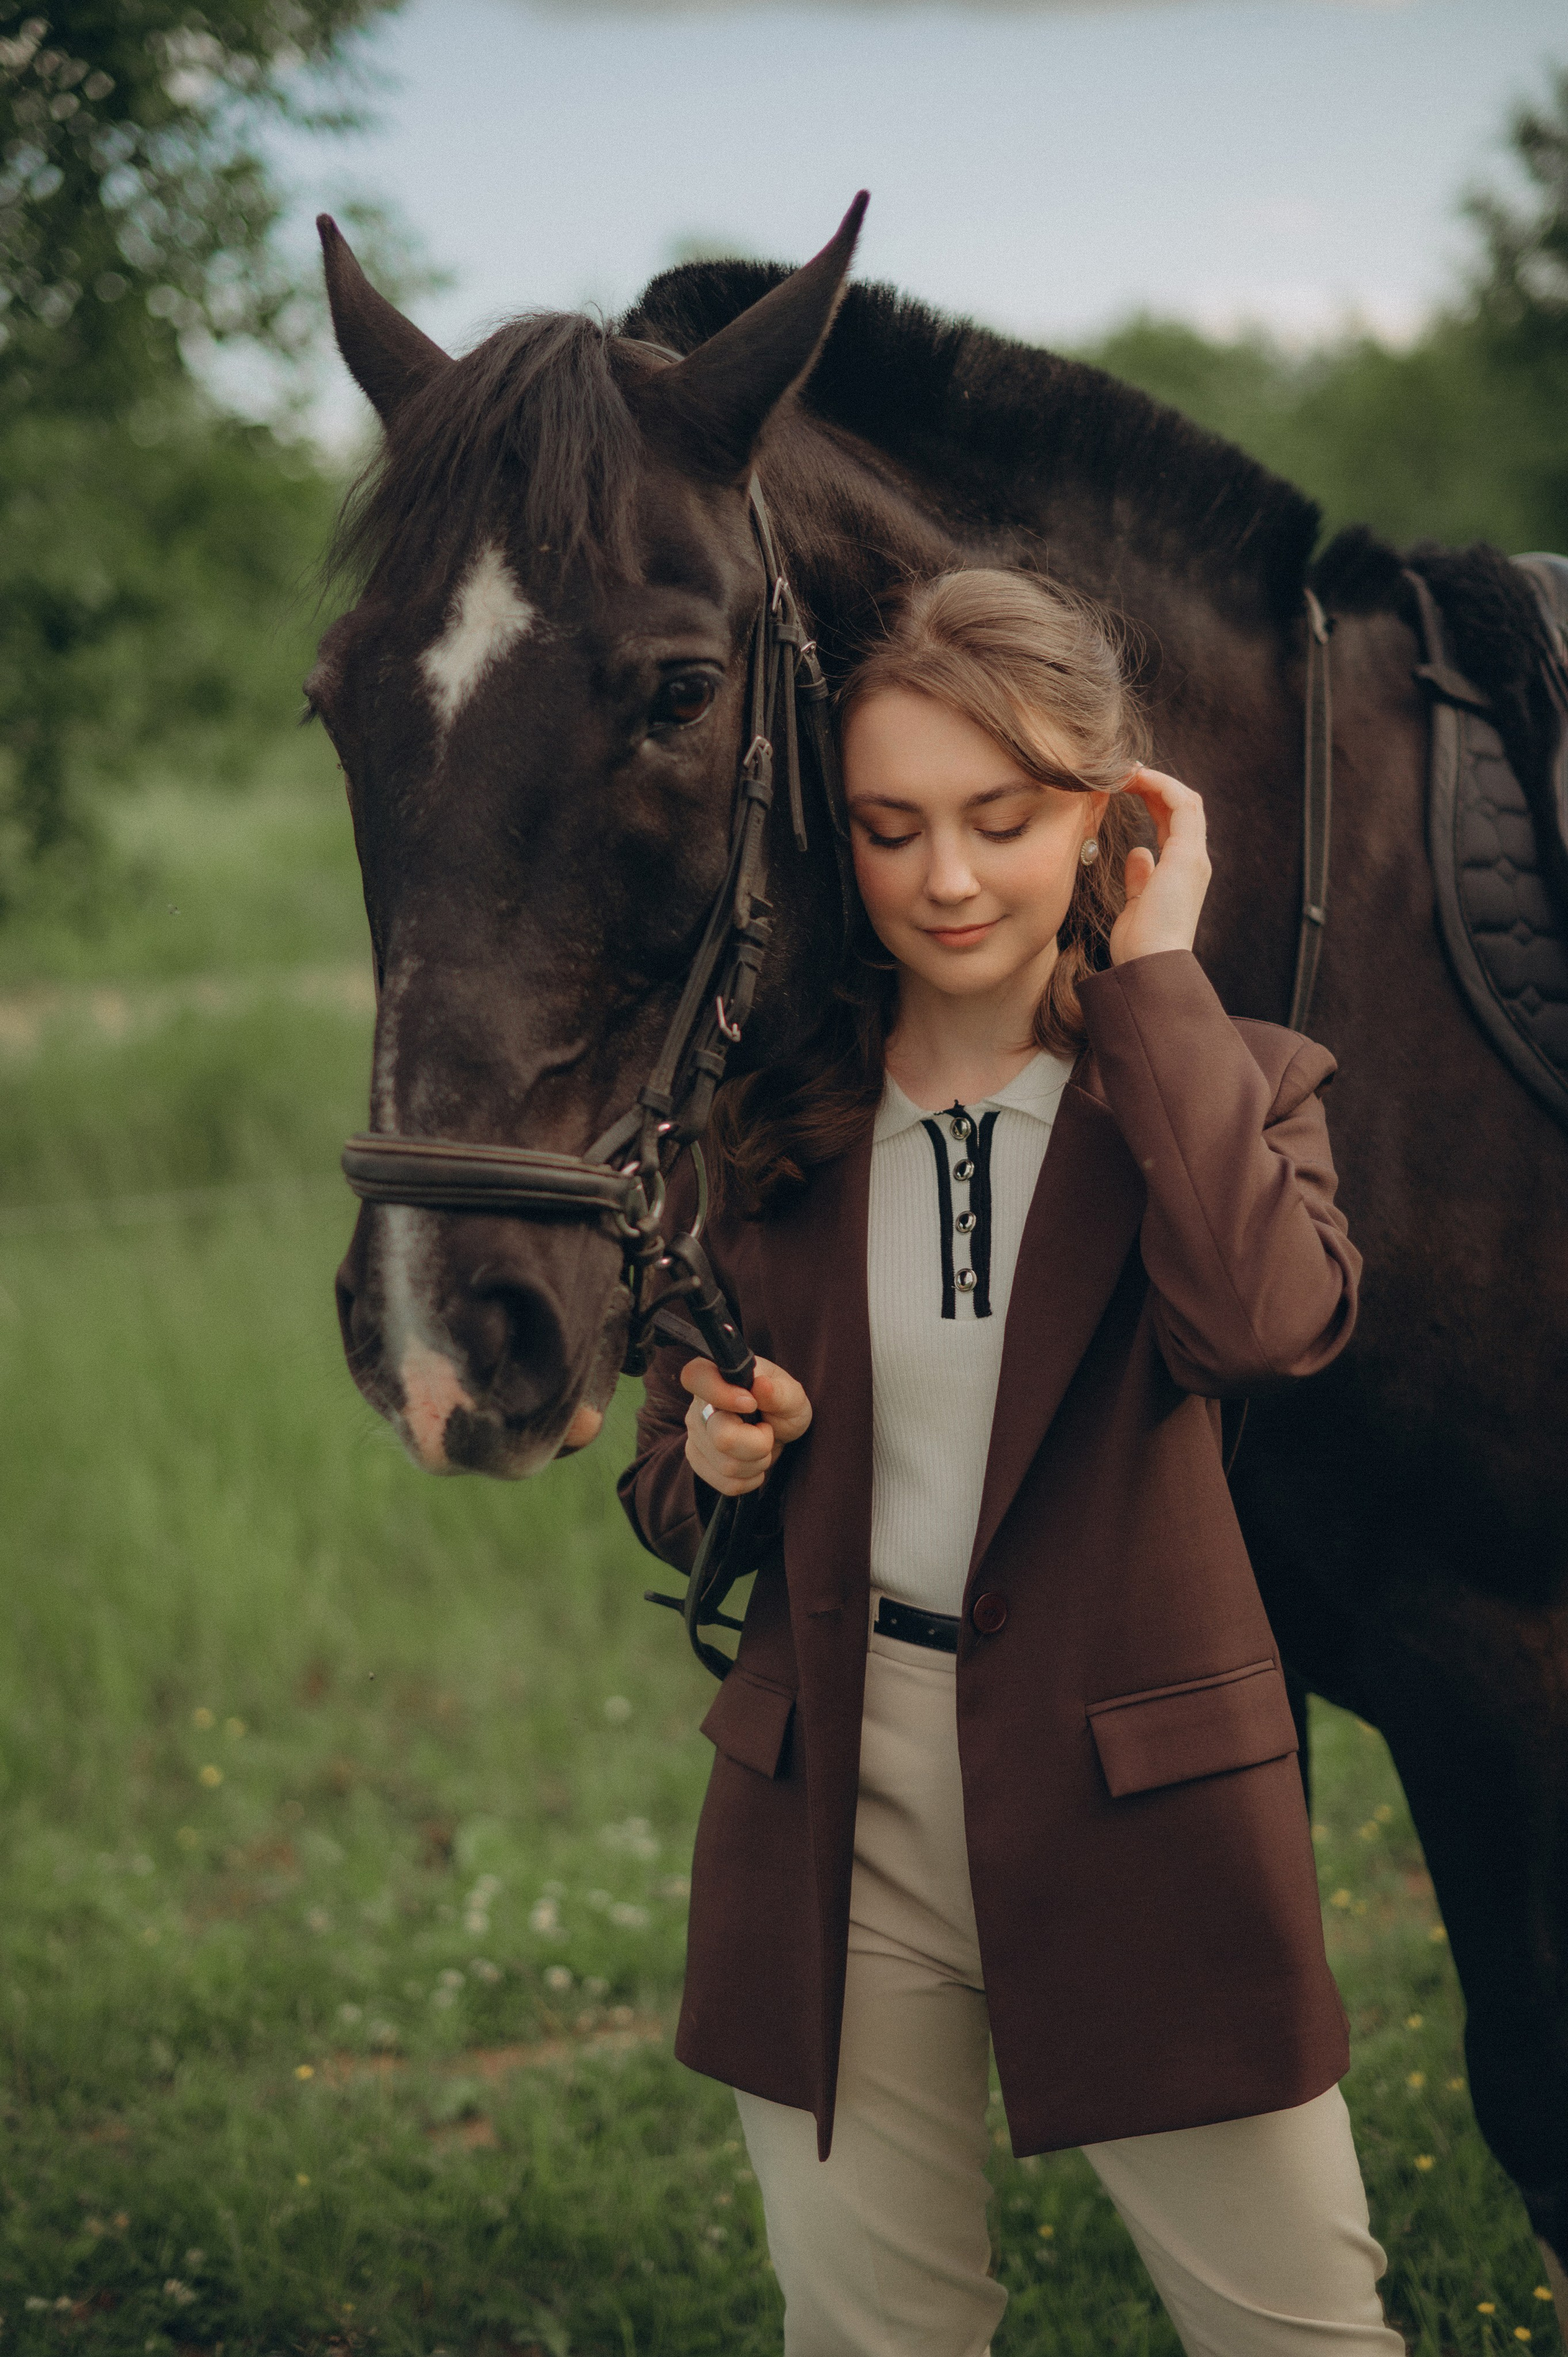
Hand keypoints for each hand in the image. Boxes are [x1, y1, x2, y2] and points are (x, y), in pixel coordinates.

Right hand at [681, 1355, 812, 1497]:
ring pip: (727, 1466)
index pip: (695, 1377)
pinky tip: (752, 1462)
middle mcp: (698, 1405)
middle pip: (722, 1438)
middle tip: (767, 1431)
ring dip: (757, 1463)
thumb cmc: (782, 1404)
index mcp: (716, 1375)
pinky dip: (749, 1479)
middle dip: (759, 1444)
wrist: (777, 1428)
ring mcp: (695, 1434)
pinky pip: (726, 1483)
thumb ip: (779, 1392)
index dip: (719, 1394)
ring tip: (761, 1445)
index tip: (751, 1404)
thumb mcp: (792, 1395)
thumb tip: (760, 1385)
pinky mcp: (697, 1460)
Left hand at [1107, 766, 1210, 966]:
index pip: (1174, 822)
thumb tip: (1138, 853)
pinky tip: (1137, 779)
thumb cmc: (1140, 945)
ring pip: (1186, 801)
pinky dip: (1161, 786)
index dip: (1153, 799)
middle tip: (1124, 771)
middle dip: (1154, 785)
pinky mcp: (1188, 856)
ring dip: (1157, 781)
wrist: (1152, 966)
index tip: (1126, 786)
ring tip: (1127, 770)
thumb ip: (1140, 877)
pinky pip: (1182, 806)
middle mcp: (1193, 861)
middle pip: (1182, 807)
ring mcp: (1194, 858)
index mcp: (1182, 872)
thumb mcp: (1136, 904)